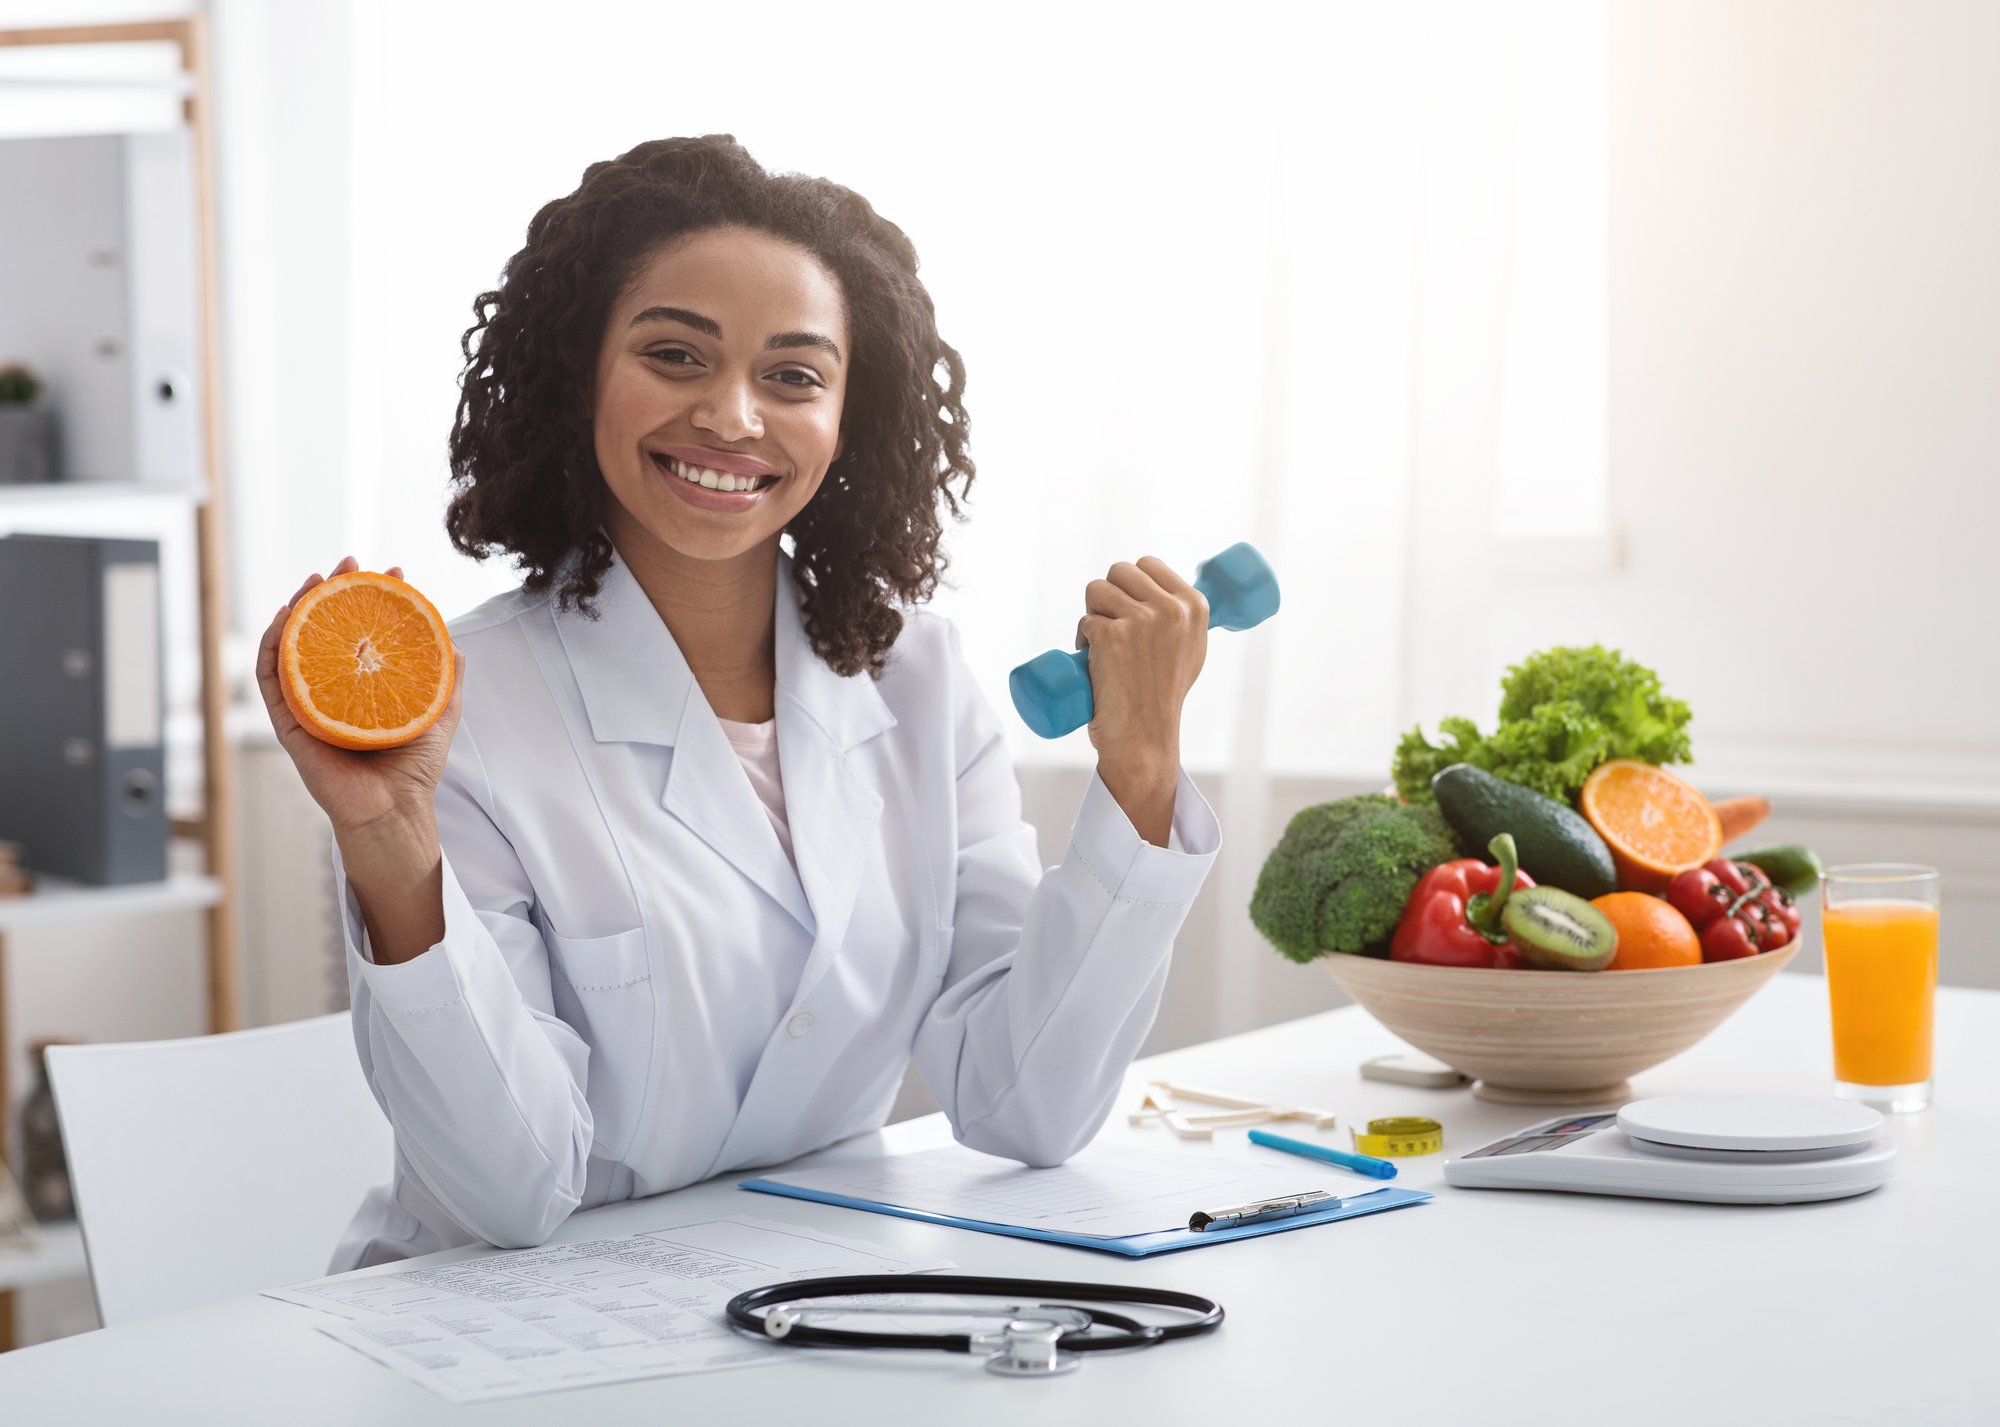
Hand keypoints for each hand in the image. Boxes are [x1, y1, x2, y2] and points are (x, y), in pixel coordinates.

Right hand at [255, 555, 465, 840]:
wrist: (393, 810)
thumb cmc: (415, 767)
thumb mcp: (439, 711)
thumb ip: (446, 676)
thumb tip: (451, 638)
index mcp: (364, 683)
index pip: (364, 629)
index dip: (374, 598)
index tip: (393, 572)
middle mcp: (334, 688)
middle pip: (326, 628)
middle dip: (335, 590)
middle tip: (350, 563)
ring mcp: (309, 703)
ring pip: (294, 644)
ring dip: (301, 605)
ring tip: (317, 578)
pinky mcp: (289, 722)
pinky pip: (270, 677)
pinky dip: (272, 644)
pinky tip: (284, 616)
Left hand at [1074, 556, 1206, 841]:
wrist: (1144, 737)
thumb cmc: (1163, 696)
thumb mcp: (1191, 649)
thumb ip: (1183, 618)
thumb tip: (1168, 591)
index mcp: (1195, 606)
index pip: (1148, 563)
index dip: (1130, 582)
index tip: (1127, 607)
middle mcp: (1171, 609)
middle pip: (1119, 571)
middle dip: (1108, 597)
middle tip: (1112, 632)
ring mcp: (1141, 620)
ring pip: (1095, 590)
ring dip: (1092, 616)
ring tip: (1102, 650)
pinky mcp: (1111, 635)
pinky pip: (1084, 620)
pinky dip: (1081, 640)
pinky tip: (1093, 664)